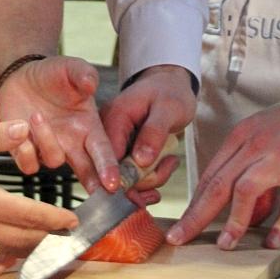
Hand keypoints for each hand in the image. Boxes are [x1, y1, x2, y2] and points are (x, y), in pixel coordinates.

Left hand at [0, 55, 119, 193]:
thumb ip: (84, 74)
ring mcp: (49, 149)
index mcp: (88, 126)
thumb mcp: (71, 68)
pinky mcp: (26, 152)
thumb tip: (91, 83)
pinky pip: (28, 164)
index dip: (109, 166)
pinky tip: (20, 130)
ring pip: (54, 160)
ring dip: (46, 140)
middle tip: (98, 191)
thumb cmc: (52, 74)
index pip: (102, 150)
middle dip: (93, 182)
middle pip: (86, 170)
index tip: (114, 182)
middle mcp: (72, 143)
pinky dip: (24, 151)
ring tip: (36, 114)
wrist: (22, 75)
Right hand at [0, 121, 78, 278]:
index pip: (32, 218)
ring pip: (5, 257)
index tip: (75, 221)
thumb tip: (25, 128)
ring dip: (27, 251)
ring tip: (43, 243)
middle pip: (24, 241)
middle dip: (49, 237)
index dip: (57, 220)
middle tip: (67, 234)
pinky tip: (5, 259)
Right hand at [100, 64, 194, 197]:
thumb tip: (140, 160)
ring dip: (152, 177)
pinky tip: (165, 163)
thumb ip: (154, 132)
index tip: (144, 194)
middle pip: (115, 173)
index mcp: (114, 117)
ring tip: (170, 162)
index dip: (124, 181)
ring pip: (126, 177)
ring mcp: (115, 142)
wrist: (171, 84)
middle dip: (143, 180)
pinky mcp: (124, 150)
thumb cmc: (170, 91)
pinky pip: (134, 173)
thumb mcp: (168, 108)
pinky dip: (151, 174)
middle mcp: (108, 131)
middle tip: (167, 167)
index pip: (108, 158)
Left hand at [166, 76, 279, 249]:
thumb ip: (252, 173)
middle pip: (219, 183)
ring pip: (246, 189)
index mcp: (242, 137)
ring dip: (233, 220)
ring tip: (226, 245)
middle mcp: (256, 145)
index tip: (181, 226)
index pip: (210, 175)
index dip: (193, 204)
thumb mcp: (266, 138)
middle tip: (180, 238)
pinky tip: (273, 241)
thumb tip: (245, 216)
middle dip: (197, 215)